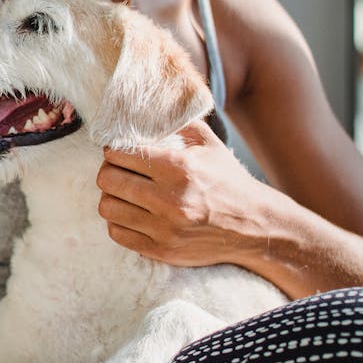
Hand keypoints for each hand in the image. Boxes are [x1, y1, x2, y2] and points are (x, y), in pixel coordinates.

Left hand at [96, 118, 268, 267]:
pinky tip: (131, 213)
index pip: (121, 154)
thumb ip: (178, 124)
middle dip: (108, 170)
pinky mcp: (162, 250)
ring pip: (108, 207)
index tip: (118, 151)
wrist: (255, 227)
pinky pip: (117, 233)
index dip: (113, 150)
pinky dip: (118, 221)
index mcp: (179, 168)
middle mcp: (170, 199)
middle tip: (118, 170)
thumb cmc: (229, 181)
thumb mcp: (210, 144)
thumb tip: (145, 112)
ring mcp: (164, 228)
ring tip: (124, 192)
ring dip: (112, 196)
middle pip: (107, 180)